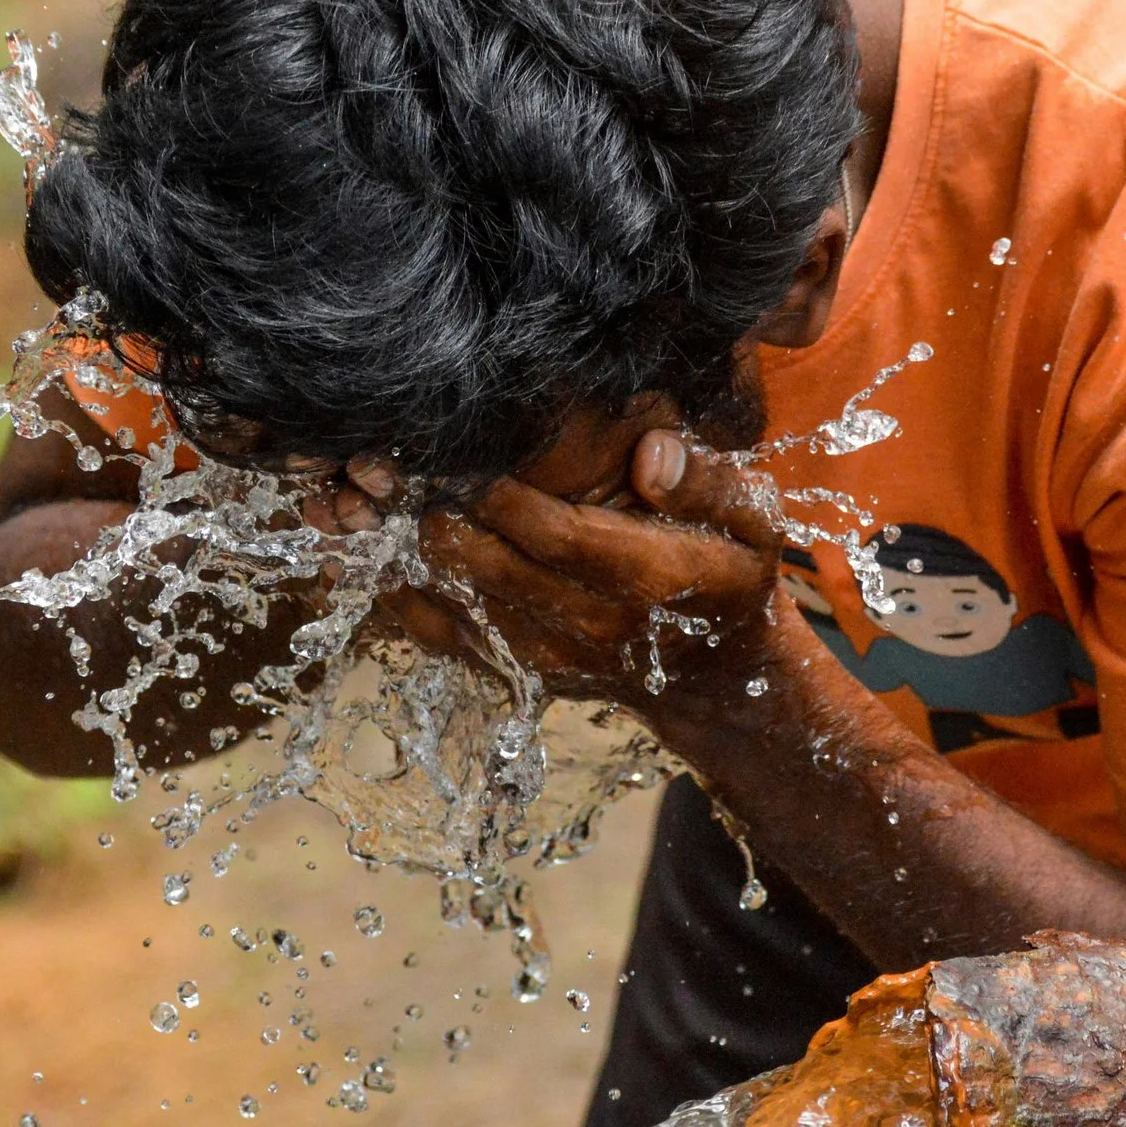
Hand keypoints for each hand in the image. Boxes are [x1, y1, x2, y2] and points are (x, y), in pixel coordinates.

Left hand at [389, 431, 789, 713]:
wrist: (715, 679)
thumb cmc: (729, 577)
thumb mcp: (753, 524)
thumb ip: (710, 483)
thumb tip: (652, 454)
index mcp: (649, 579)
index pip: (557, 534)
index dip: (501, 493)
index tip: (464, 447)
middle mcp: (591, 625)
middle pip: (488, 568)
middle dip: (436, 512)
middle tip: (397, 462)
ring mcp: (548, 656)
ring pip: (452, 601)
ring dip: (405, 548)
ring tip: (372, 490)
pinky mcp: (516, 671)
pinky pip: (441, 635)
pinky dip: (401, 590)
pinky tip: (376, 542)